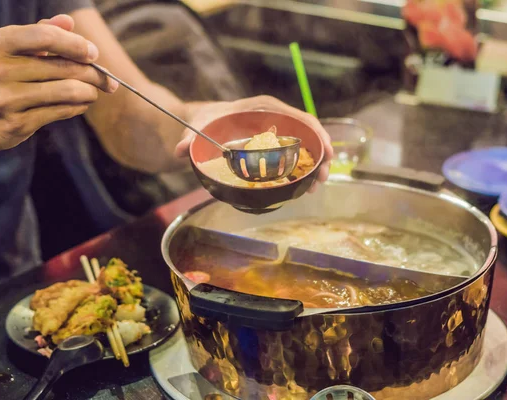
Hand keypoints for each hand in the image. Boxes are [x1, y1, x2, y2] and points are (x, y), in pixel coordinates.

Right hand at [0, 14, 117, 156]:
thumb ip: (39, 35)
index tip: (94, 53)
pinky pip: (61, 112)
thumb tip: (69, 21)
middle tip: (107, 80)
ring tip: (94, 92)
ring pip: (67, 91)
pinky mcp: (17, 123)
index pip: (47, 37)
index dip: (77, 44)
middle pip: (64, 67)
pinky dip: (78, 107)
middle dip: (93, 73)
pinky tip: (80, 104)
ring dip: (89, 92)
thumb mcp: (7, 52)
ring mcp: (7, 99)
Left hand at [174, 96, 332, 191]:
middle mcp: (275, 117)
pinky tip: (303, 186)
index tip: (326, 150)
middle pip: (307, 131)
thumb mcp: (198, 126)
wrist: (203, 123)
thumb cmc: (205, 120)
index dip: (316, 132)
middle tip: (324, 177)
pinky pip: (294, 154)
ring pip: (304, 144)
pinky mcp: (274, 145)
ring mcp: (277, 131)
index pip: (298, 115)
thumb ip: (189, 138)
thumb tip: (179, 151)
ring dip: (315, 164)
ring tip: (315, 186)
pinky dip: (302, 169)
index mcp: (264, 108)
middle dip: (321, 152)